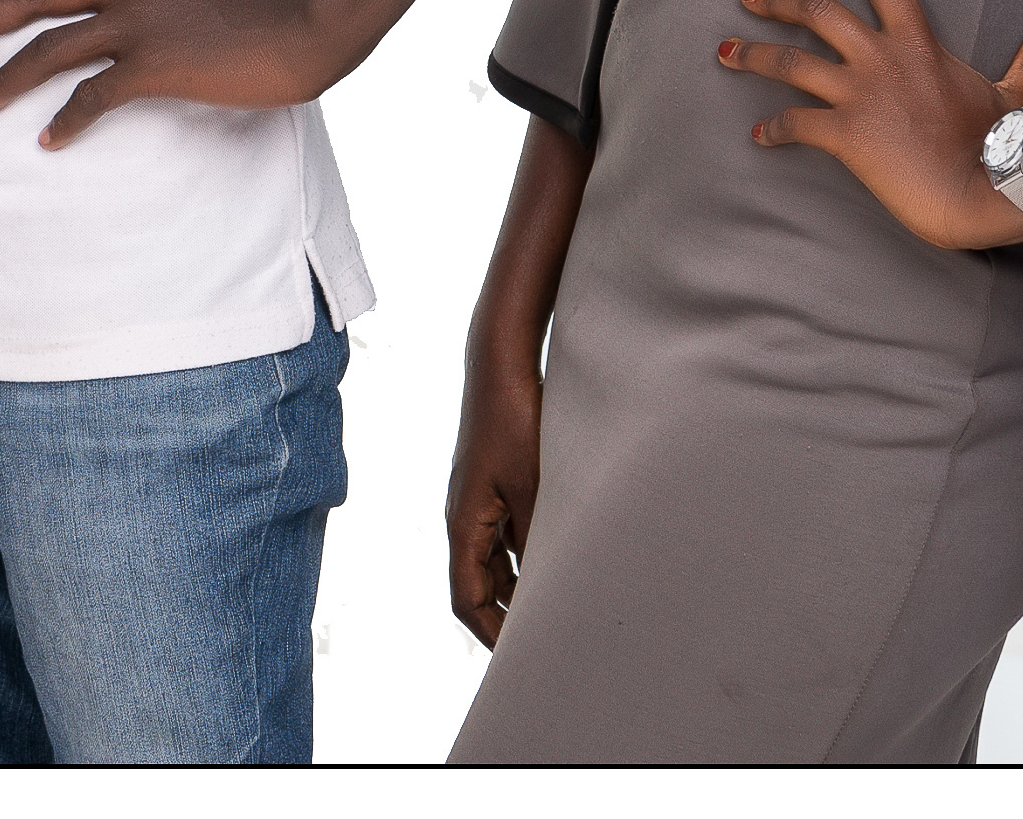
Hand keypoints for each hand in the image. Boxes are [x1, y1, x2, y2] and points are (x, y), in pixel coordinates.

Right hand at [447, 333, 543, 648]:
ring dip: (521, 581)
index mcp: (463, 523)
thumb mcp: (533, 484)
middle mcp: (465, 516)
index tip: (519, 658)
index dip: (490, 632)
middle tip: (545, 637)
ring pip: (496, 557)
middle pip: (480, 583)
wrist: (499, 363)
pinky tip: (559, 553)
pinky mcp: (495, 480)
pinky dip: (528, 549)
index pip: (467, 597)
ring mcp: (479, 498)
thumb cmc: (513, 419)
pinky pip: (507, 530)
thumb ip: (538, 535)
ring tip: (558, 602)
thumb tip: (550, 581)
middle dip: (507, 613)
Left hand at [722, 0, 1022, 248]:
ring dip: (753, 54)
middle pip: (818, 11)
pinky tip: (760, 134)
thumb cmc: (1003, 143)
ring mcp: (861, 95)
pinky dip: (774, 128)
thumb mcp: (1014, 90)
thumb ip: (1022, 56)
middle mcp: (882, 59)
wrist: (984, 189)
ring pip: (790, 62)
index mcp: (919, 42)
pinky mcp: (846, 135)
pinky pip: (796, 124)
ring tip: (724, 51)